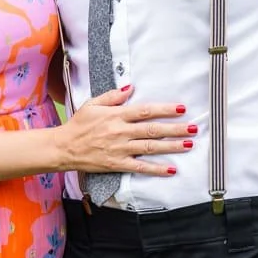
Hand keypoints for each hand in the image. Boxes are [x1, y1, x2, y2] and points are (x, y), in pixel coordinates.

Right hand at [57, 85, 193, 176]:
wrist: (64, 147)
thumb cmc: (78, 124)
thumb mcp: (92, 104)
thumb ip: (112, 96)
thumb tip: (130, 87)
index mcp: (116, 115)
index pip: (145, 110)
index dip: (164, 109)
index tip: (181, 108)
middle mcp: (120, 132)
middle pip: (152, 129)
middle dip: (175, 128)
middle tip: (193, 127)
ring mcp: (120, 149)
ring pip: (150, 148)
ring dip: (171, 146)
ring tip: (188, 144)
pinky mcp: (117, 164)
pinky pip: (140, 167)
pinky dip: (156, 169)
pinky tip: (171, 168)